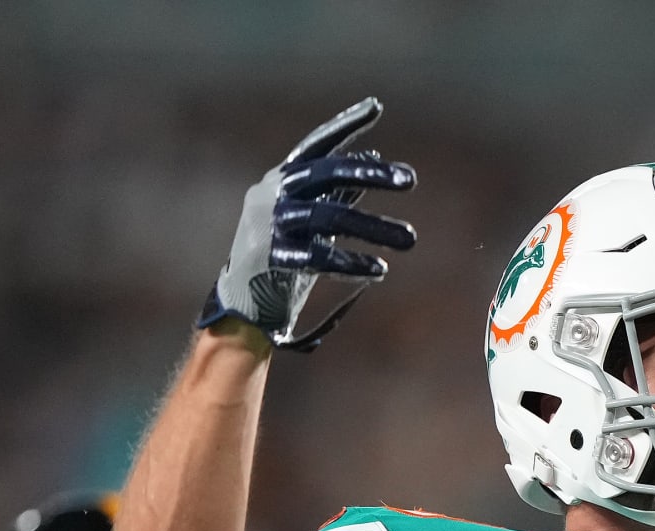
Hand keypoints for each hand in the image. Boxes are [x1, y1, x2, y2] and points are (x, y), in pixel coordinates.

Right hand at [197, 97, 416, 351]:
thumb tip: (373, 157)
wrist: (243, 299)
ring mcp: (268, 224)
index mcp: (283, 179)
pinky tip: (379, 269)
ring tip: (411, 239)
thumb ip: (338, 190)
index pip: (317, 145)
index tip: (375, 106)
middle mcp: (272, 193)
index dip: (343, 124)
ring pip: (328, 217)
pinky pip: (317, 257)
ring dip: (374, 227)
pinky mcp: (269, 258)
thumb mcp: (312, 217)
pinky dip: (351, 262)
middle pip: (325, 173)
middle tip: (411, 180)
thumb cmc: (285, 253)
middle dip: (370, 174)